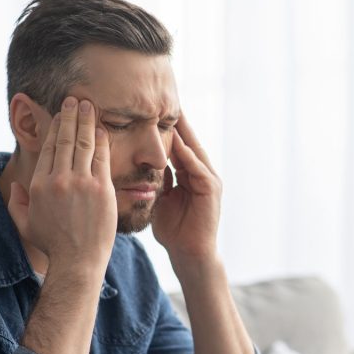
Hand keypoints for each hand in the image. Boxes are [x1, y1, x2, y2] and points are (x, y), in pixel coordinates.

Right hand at [7, 97, 116, 270]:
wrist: (78, 262)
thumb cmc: (53, 245)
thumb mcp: (26, 224)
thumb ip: (16, 203)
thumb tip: (17, 185)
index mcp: (39, 185)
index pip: (49, 148)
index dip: (55, 127)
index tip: (60, 115)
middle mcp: (59, 180)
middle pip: (65, 139)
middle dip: (70, 115)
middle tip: (75, 99)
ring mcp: (81, 183)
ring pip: (84, 143)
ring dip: (86, 120)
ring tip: (89, 105)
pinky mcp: (102, 189)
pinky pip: (102, 157)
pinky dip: (102, 140)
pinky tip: (102, 128)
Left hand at [152, 112, 222, 263]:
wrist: (189, 255)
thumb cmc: (174, 232)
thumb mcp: (161, 200)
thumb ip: (157, 182)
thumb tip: (142, 167)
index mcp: (189, 175)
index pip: (178, 145)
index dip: (167, 129)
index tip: (153, 110)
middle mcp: (201, 174)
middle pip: (188, 142)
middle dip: (178, 122)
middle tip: (165, 99)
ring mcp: (209, 180)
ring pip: (194, 150)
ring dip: (184, 132)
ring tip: (172, 112)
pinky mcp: (211, 190)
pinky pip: (197, 168)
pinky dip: (187, 155)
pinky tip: (177, 142)